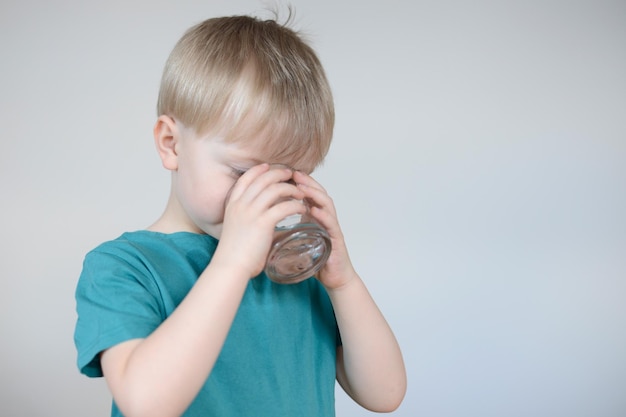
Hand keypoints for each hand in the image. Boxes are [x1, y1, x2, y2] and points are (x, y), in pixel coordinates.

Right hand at [213, 164, 306, 278]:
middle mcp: (241, 204)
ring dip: (291, 189)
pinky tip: (302, 208)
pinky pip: (284, 206)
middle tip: (291, 175)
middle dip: (279, 174)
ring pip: (275, 189)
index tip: (269, 167)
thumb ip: (245, 218)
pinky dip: (295, 205)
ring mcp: (251, 212)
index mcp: (232, 204)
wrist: (230, 266)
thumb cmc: (234, 253)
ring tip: (301, 193)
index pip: (246, 178)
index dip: (259, 170)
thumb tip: (258, 217)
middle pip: (263, 179)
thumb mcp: (234, 227)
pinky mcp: (263, 223)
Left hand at [292, 171, 356, 288]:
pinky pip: (331, 224)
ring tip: (302, 187)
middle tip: (294, 173)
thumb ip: (282, 232)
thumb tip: (259, 227)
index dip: (297, 183)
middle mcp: (324, 218)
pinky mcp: (336, 239)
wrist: (333, 278)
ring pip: (326, 204)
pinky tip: (314, 210)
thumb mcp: (294, 241)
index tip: (284, 174)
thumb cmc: (316, 260)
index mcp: (314, 216)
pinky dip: (323, 215)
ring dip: (314, 194)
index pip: (307, 194)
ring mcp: (331, 227)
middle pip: (317, 193)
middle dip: (306, 182)